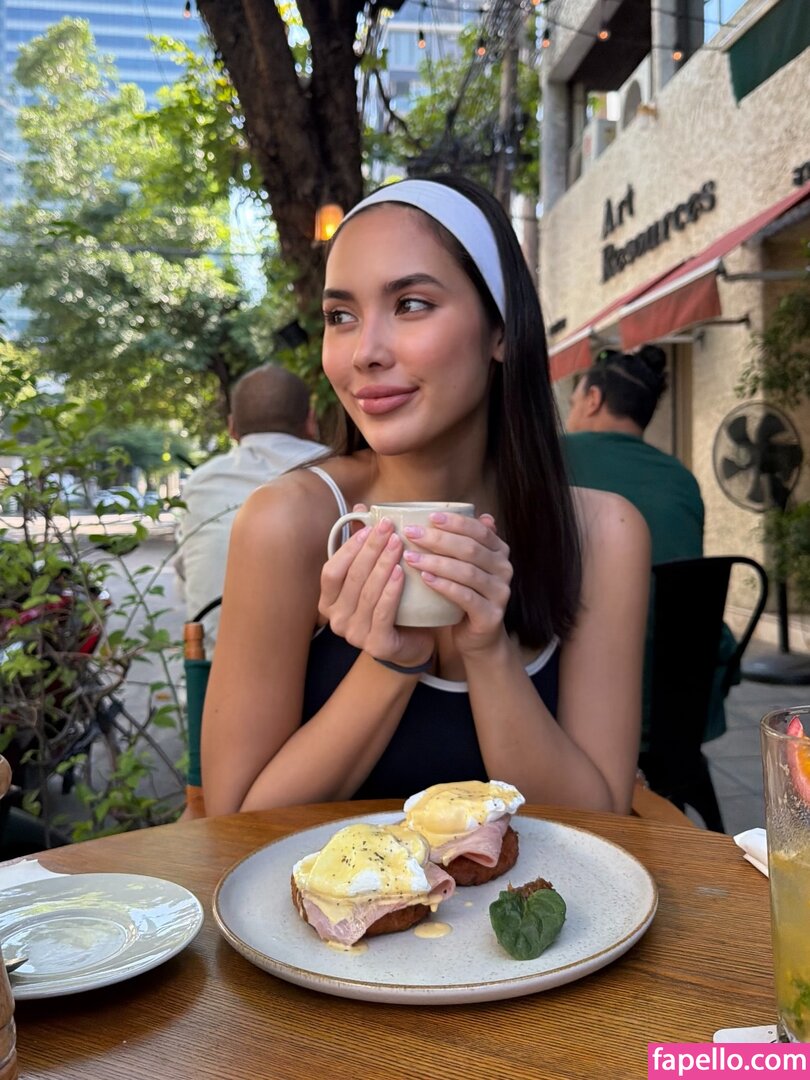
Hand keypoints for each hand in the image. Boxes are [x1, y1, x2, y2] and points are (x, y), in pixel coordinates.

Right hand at [319, 507, 433, 667]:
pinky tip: (402, 571)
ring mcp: (355, 635)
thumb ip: (362, 547)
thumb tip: (360, 508)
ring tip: (399, 543)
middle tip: (389, 528)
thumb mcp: (372, 575)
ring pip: (368, 592)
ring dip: (384, 564)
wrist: (411, 643)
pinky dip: (392, 590)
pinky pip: (383, 612)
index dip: (349, 548)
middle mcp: (336, 620)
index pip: (332, 571)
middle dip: (371, 549)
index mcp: (329, 602)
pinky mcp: (377, 645)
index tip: (369, 526)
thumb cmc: (389, 605)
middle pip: (352, 578)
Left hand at [402, 512, 511, 655]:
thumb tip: (474, 513)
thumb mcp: (466, 565)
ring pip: (467, 572)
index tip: (429, 517)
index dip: (455, 522)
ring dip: (436, 562)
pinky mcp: (491, 615)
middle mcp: (504, 570)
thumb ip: (466, 541)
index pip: (479, 530)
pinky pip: (465, 597)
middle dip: (439, 539)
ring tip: (411, 557)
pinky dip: (444, 586)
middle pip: (470, 549)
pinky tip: (425, 579)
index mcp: (499, 552)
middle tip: (411, 534)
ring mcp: (500, 593)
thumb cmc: (466, 595)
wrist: (477, 637)